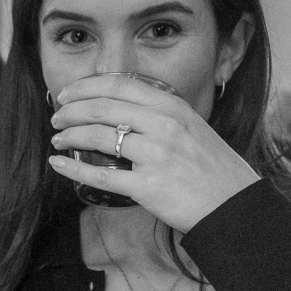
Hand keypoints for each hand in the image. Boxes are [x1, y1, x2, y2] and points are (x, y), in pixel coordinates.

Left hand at [48, 74, 258, 231]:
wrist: (234, 206)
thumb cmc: (213, 168)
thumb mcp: (193, 126)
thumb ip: (161, 114)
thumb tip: (121, 108)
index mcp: (173, 107)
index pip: (119, 84)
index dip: (86, 86)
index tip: (67, 93)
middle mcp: (163, 126)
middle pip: (102, 107)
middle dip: (71, 110)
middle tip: (56, 117)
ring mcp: (155, 156)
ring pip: (98, 137)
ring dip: (69, 136)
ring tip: (57, 138)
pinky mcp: (147, 187)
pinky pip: (101, 175)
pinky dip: (74, 168)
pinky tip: (58, 165)